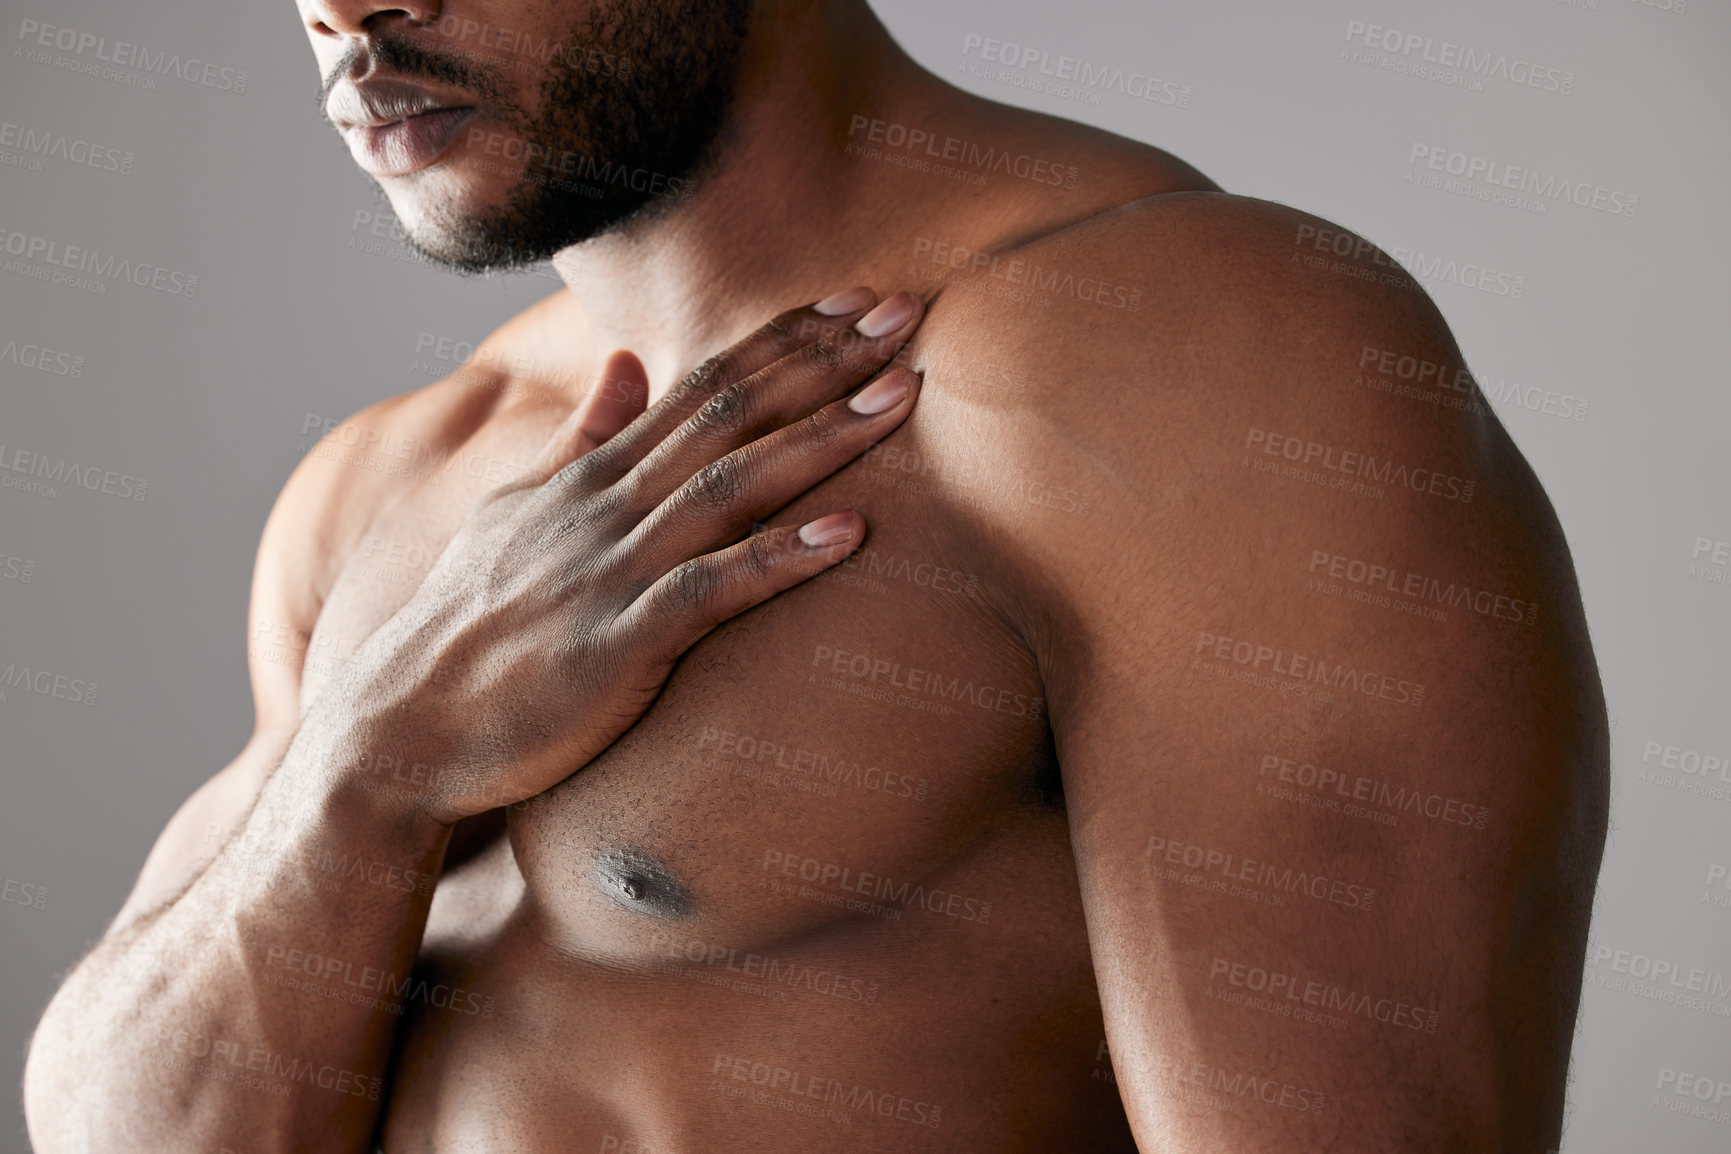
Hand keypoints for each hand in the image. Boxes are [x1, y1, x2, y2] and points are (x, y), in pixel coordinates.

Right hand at [313, 288, 923, 823]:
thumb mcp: (518, 511)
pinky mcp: (617, 642)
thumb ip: (583, 438)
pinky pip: (712, 590)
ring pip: (732, 485)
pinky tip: (853, 535)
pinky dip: (783, 558)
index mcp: (592, 474)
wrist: (399, 729)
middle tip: (905, 314)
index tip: (857, 303)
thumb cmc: (467, 627)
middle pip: (730, 412)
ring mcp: (612, 569)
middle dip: (823, 360)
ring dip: (822, 438)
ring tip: (899, 398)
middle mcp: (606, 504)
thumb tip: (630, 362)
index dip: (785, 341)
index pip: (702, 385)